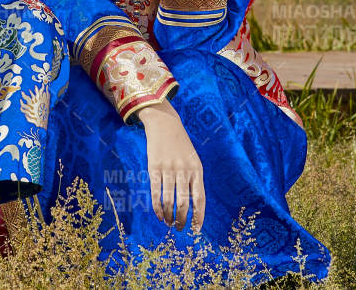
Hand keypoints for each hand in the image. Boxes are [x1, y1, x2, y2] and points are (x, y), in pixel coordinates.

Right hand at [135, 101, 204, 232]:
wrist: (165, 124)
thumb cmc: (180, 146)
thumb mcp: (193, 160)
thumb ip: (194, 180)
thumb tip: (193, 206)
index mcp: (197, 170)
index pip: (200, 199)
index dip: (198, 216)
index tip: (196, 230)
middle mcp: (184, 171)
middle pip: (184, 202)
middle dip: (182, 219)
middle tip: (179, 228)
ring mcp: (169, 169)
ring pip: (169, 200)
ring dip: (169, 215)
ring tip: (168, 223)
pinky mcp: (154, 167)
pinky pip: (156, 192)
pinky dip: (157, 207)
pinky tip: (159, 214)